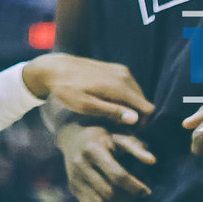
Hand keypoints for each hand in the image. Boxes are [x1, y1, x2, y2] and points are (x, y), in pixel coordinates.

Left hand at [21, 54, 156, 129]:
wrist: (55, 68)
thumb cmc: (68, 90)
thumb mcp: (87, 106)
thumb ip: (112, 112)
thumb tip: (136, 119)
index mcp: (119, 86)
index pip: (148, 109)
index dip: (143, 125)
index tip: (129, 133)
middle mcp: (124, 75)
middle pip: (144, 103)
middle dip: (137, 117)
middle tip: (119, 129)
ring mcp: (121, 70)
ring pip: (138, 96)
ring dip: (131, 108)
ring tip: (113, 118)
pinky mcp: (116, 68)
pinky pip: (130, 88)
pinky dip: (126, 98)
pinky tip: (111, 106)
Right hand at [56, 120, 156, 201]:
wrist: (72, 136)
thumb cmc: (102, 135)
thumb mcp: (118, 136)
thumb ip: (135, 147)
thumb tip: (152, 161)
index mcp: (92, 149)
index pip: (117, 175)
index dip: (135, 187)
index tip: (147, 191)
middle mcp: (80, 165)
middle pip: (109, 193)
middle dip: (128, 199)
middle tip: (138, 197)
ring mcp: (75, 178)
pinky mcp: (73, 188)